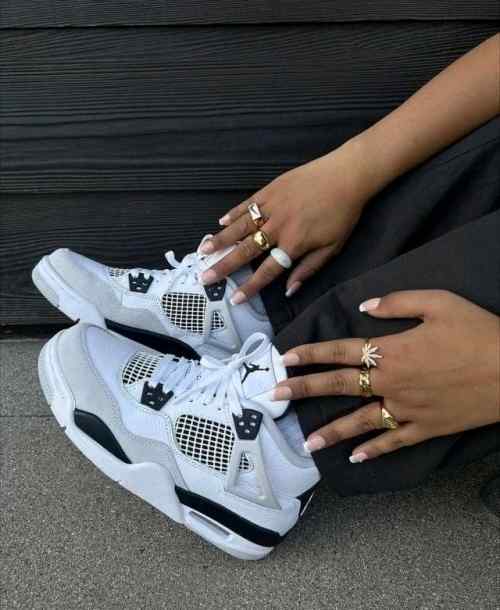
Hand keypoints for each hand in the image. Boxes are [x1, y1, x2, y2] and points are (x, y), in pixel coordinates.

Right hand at [199, 137, 377, 301]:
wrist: (347, 175)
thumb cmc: (343, 213)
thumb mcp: (333, 247)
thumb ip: (308, 269)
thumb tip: (289, 290)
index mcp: (294, 243)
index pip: (267, 270)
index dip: (250, 286)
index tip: (234, 298)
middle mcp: (278, 226)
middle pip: (246, 250)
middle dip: (224, 266)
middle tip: (205, 277)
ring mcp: (272, 206)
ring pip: (240, 227)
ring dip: (220, 240)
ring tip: (203, 250)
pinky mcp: (271, 189)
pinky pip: (247, 204)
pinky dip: (233, 213)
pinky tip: (220, 222)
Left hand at [273, 290, 499, 461]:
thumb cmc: (478, 332)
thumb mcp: (438, 303)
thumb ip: (396, 303)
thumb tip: (363, 307)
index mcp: (391, 350)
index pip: (339, 351)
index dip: (310, 353)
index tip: (284, 358)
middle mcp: (391, 382)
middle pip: (339, 386)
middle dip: (304, 389)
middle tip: (276, 395)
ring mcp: (407, 409)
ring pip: (359, 421)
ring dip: (330, 431)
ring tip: (306, 441)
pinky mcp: (426, 428)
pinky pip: (394, 441)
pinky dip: (374, 450)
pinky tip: (355, 458)